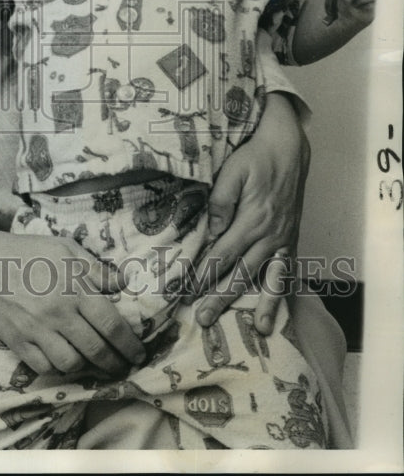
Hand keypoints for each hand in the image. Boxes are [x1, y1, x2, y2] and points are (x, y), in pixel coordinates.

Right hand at [0, 226, 146, 377]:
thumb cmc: (28, 252)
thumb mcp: (65, 248)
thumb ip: (96, 268)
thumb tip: (123, 282)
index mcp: (75, 288)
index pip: (111, 325)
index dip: (129, 344)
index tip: (138, 353)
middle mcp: (59, 313)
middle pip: (96, 350)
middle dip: (115, 363)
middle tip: (122, 366)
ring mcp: (37, 330)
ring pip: (72, 364)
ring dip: (87, 366)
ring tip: (93, 362)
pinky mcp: (19, 343)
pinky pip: (45, 368)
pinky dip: (58, 368)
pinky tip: (64, 359)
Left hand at [191, 92, 308, 334]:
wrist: (288, 147)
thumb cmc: (255, 156)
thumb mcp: (233, 170)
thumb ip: (221, 201)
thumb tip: (211, 231)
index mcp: (253, 219)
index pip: (223, 254)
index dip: (204, 275)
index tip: (187, 292)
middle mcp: (271, 235)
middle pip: (242, 272)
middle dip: (220, 297)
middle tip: (203, 319)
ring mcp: (284, 239)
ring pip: (267, 278)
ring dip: (257, 304)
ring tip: (254, 330)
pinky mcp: (291, 239)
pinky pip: (287, 272)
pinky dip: (281, 294)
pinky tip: (274, 315)